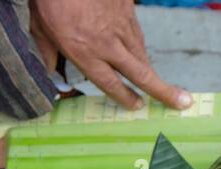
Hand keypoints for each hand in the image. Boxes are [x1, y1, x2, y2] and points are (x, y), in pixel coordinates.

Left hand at [30, 0, 190, 110]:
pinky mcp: (128, 8)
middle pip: (141, 74)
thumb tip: (47, 71)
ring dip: (150, 69)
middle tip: (183, 102)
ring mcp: (121, 25)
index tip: (136, 106)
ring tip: (159, 83)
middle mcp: (108, 43)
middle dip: (164, 91)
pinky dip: (138, 45)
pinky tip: (138, 51)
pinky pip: (136, 33)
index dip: (125, 97)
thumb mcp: (37, 24)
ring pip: (142, 54)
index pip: (110, 83)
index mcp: (84, 51)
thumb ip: (45, 51)